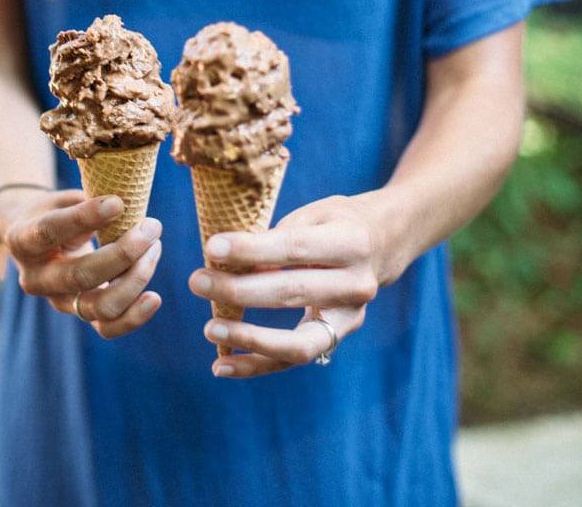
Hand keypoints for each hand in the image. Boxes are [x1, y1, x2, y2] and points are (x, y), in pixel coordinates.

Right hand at [0, 188, 162, 338]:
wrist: (37, 239)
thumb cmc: (55, 211)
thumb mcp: (62, 199)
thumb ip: (87, 202)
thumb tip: (126, 203)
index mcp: (24, 240)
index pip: (50, 230)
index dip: (85, 218)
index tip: (118, 203)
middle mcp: (36, 278)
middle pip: (80, 275)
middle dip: (123, 253)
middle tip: (151, 226)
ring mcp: (58, 301)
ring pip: (99, 306)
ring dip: (135, 279)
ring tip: (155, 247)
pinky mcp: (79, 314)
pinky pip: (107, 328)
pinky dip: (134, 316)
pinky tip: (154, 297)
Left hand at [187, 195, 383, 377]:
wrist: (384, 244)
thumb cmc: (336, 223)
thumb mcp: (314, 214)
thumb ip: (276, 237)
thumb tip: (227, 260)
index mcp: (352, 242)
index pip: (294, 248)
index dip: (252, 250)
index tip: (212, 248)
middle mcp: (357, 284)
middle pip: (292, 293)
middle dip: (239, 290)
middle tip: (197, 281)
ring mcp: (350, 317)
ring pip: (298, 341)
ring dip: (250, 338)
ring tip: (210, 329)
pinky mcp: (338, 337)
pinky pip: (294, 359)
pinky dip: (256, 365)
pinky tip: (221, 366)